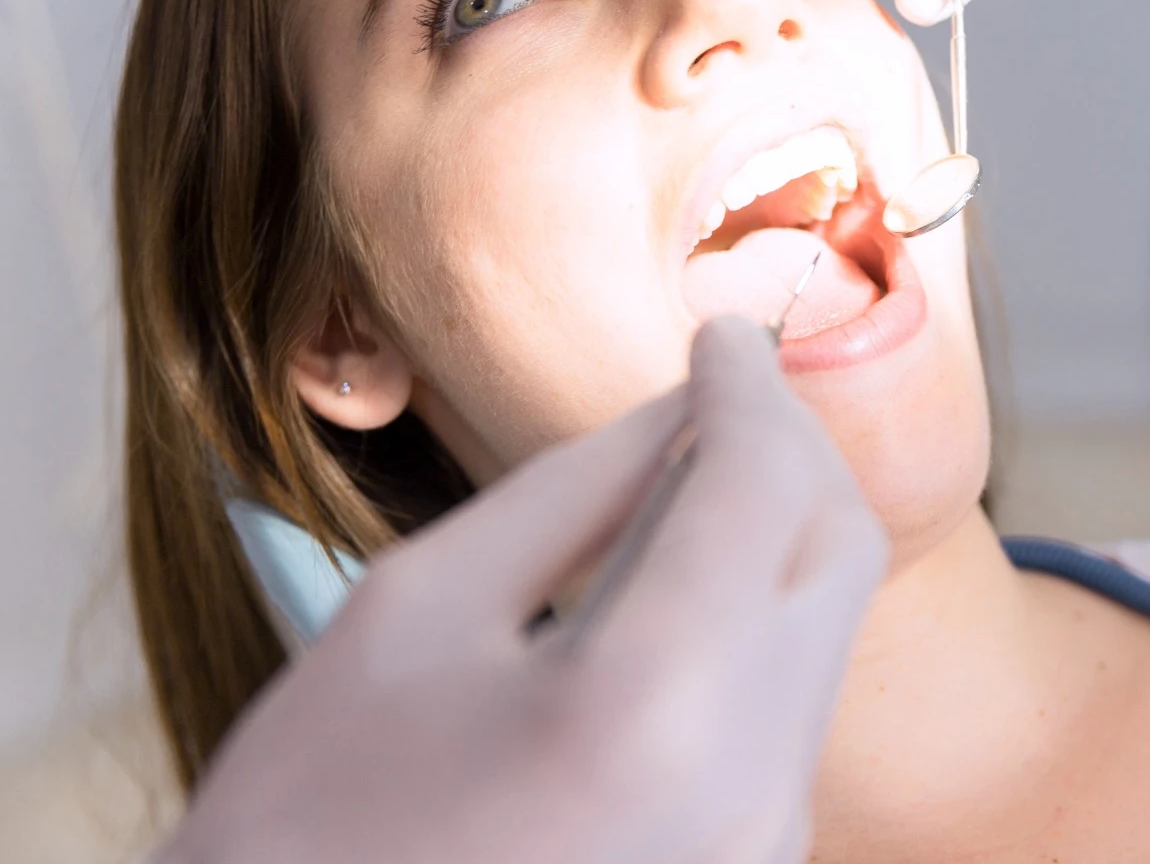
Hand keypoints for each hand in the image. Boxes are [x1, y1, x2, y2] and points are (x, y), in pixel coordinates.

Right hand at [159, 318, 884, 863]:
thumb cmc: (312, 813)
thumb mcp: (418, 607)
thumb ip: (576, 487)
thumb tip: (686, 405)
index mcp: (651, 703)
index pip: (763, 482)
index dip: (750, 383)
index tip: (720, 336)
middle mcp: (746, 784)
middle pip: (837, 549)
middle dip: (789, 445)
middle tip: (721, 391)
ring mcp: (763, 844)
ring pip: (824, 625)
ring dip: (777, 530)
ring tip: (690, 477)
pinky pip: (791, 702)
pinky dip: (758, 616)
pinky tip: (685, 584)